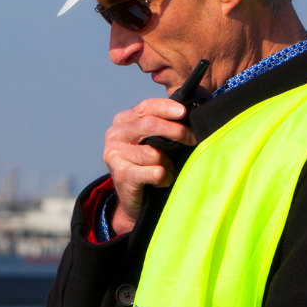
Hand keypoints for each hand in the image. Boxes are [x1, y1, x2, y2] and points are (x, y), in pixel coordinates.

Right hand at [102, 98, 193, 232]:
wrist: (134, 199)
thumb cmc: (149, 165)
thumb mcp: (152, 140)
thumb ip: (161, 124)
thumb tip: (187, 112)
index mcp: (122, 121)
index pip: (145, 107)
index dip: (166, 107)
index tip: (184, 112)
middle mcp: (114, 135)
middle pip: (149, 125)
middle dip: (176, 131)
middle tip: (193, 139)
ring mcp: (114, 154)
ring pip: (154, 153)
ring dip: (169, 164)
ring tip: (167, 171)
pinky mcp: (120, 174)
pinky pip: (155, 172)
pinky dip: (165, 178)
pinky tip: (161, 181)